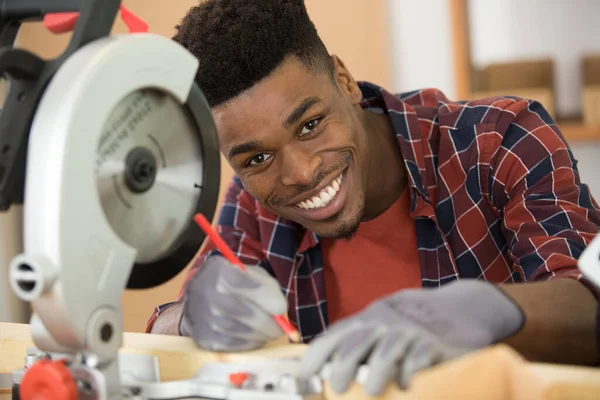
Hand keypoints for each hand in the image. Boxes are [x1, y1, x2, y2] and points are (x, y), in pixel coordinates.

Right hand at [179, 255, 287, 351]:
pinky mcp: (204, 337)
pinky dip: (250, 343)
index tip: (282, 308)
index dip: (273, 301)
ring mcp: (206, 317)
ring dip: (262, 335)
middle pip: (251, 315)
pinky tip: (253, 337)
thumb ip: (267, 286)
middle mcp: (211, 294)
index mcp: (223, 271)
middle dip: (272, 325)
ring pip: (245, 333)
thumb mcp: (247, 272)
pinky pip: (235, 345)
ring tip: (267, 331)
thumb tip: (281, 312)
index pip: (255, 288)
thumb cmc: (230, 281)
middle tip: (281, 329)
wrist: (197, 294)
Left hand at [297, 279, 523, 395]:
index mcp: (368, 320)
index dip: (316, 355)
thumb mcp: (383, 323)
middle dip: (342, 365)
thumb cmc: (414, 322)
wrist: (464, 307)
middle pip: (357, 341)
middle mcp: (386, 323)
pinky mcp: (437, 343)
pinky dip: (412, 371)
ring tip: (371, 391)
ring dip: (376, 370)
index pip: (335, 336)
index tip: (301, 376)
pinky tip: (407, 386)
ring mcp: (411, 331)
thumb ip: (358, 341)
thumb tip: (324, 368)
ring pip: (388, 348)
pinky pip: (420, 357)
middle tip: (335, 389)